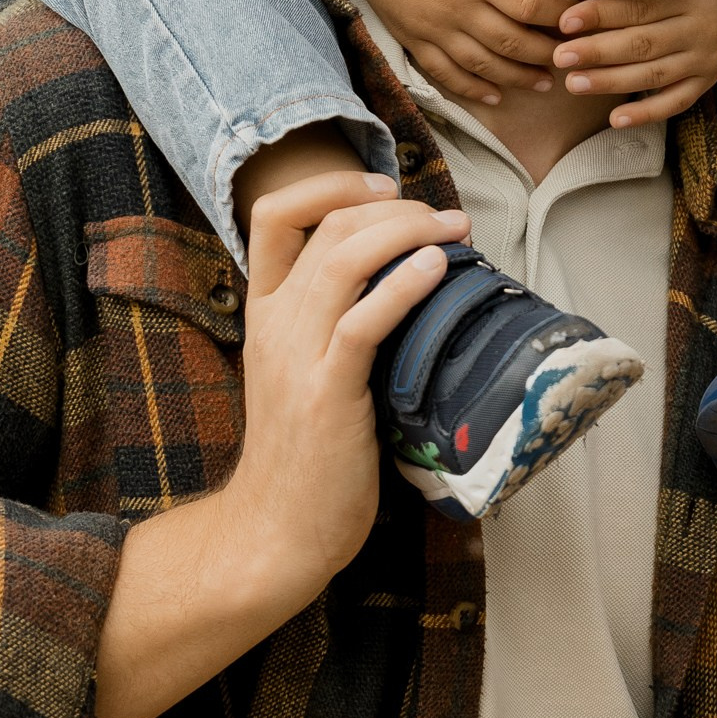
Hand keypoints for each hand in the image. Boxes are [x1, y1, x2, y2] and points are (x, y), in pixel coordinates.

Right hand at [86, 176, 469, 717]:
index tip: (383, 186)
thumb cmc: (307, 457)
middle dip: (393, 205)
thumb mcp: (307, 372)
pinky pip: (363, 322)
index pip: (272, 215)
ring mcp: (297, 357)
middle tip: (444, 215)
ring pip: (345, 258)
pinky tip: (438, 269)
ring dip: (407, 231)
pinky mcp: (327, 394)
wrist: (277, 532)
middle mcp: (275, 324)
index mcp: (264, 312)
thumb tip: (407, 281)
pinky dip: (404, 285)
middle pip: (327, 226)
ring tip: (452, 230)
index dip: (328, 184)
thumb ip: (338, 324)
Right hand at [342, 0, 567, 107]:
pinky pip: (445, 73)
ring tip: (545, 82)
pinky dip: (472, 90)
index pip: (530, 6)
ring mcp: (431, 27)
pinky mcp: (411, 37)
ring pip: (483, 66)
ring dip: (518, 78)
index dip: (560, 17)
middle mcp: (455, 6)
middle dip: (547, 53)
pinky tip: (496, 96)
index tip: (578, 18)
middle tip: (570, 55)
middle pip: (512, 43)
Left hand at [551, 0, 716, 129]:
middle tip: (560, 57)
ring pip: (654, 75)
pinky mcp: (710, 78)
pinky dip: (647, 113)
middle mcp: (702, 27)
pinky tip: (614, 119)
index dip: (599, 15)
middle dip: (597, 53)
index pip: (638, 8)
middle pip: (642, 44)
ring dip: (611, 82)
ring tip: (573, 84)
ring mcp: (708, 57)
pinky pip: (677, 101)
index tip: (564, 21)